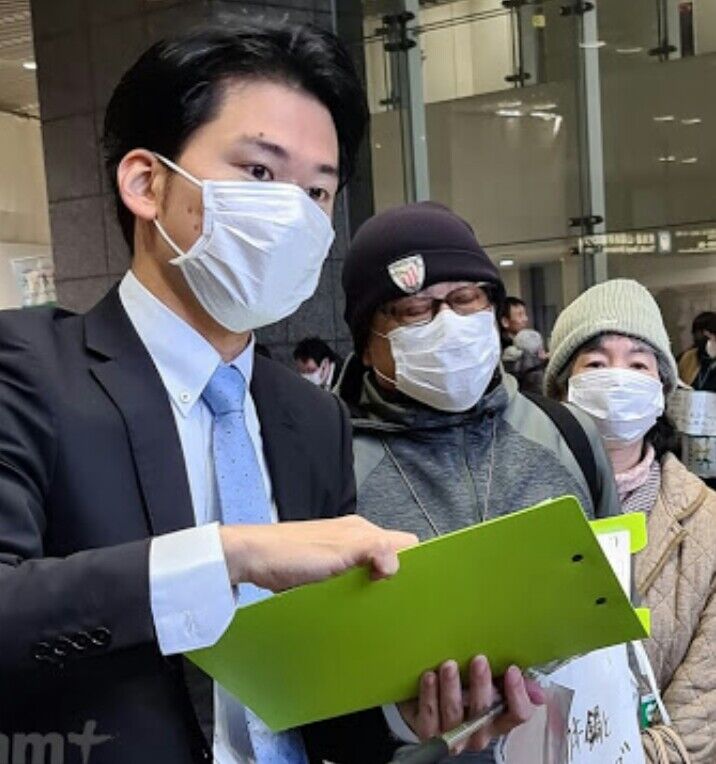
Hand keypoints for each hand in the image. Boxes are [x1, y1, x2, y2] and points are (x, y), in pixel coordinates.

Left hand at [220, 515, 416, 589]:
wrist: (251, 558)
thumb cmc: (290, 552)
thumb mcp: (338, 552)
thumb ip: (373, 551)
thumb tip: (396, 564)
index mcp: (362, 530)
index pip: (403, 541)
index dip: (413, 561)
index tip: (412, 585)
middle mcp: (353, 539)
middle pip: (388, 558)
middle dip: (393, 578)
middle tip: (391, 601)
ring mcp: (338, 553)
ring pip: (369, 570)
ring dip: (372, 587)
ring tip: (370, 606)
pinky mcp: (323, 568)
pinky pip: (349, 579)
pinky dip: (353, 591)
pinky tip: (349, 605)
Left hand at [398, 656, 544, 753]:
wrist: (428, 705)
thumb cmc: (462, 692)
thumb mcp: (490, 686)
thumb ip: (514, 685)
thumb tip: (539, 692)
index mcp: (497, 720)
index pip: (517, 715)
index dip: (517, 694)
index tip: (512, 670)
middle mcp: (477, 731)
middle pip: (484, 713)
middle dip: (482, 685)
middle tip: (479, 661)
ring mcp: (452, 734)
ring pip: (455, 714)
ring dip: (452, 687)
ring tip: (449, 666)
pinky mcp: (428, 731)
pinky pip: (429, 716)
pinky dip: (429, 694)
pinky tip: (430, 677)